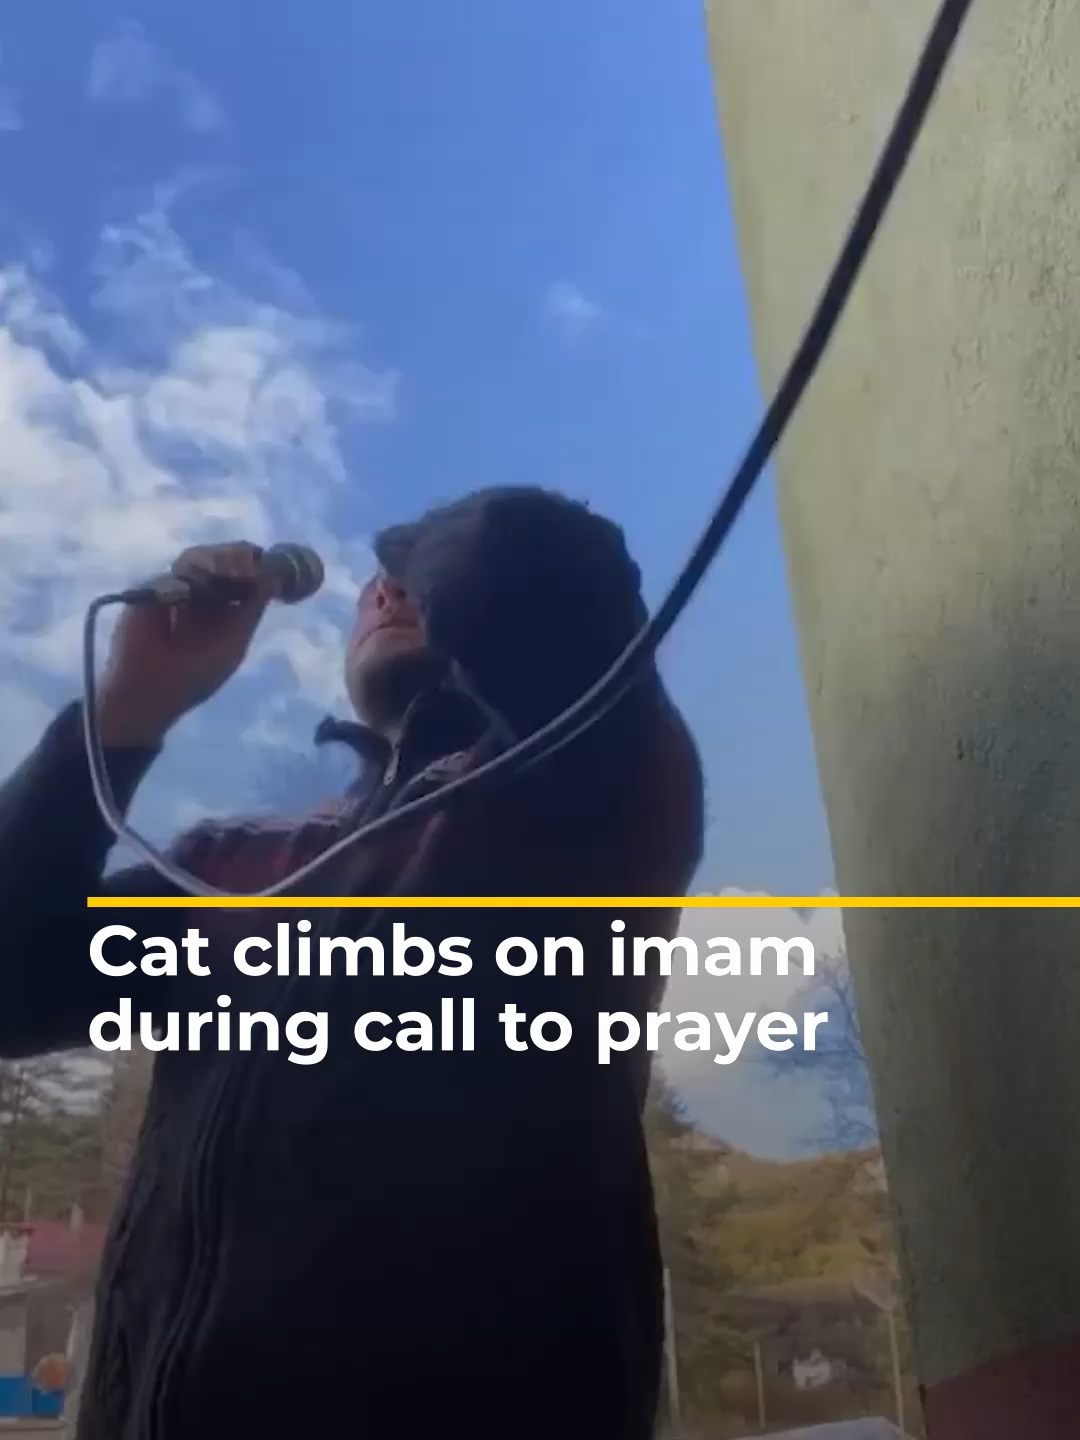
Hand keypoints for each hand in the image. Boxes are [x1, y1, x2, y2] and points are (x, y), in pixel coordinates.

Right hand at [96, 541, 272, 747]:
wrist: (150, 688)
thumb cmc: (195, 674)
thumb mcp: (233, 643)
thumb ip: (251, 610)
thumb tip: (273, 578)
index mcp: (223, 606)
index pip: (243, 575)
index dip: (255, 566)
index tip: (267, 562)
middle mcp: (202, 593)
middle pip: (223, 561)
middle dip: (239, 557)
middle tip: (252, 559)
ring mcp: (178, 587)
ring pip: (202, 559)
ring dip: (221, 560)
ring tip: (236, 568)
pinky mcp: (154, 586)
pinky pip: (178, 571)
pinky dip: (196, 570)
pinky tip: (208, 576)